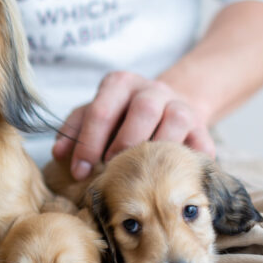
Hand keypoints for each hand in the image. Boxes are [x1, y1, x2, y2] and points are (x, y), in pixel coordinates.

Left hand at [52, 71, 214, 180]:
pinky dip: (189, 161)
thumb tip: (59, 153)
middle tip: (111, 170)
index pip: (102, 110)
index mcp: (120, 84)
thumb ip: (74, 130)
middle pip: (143, 109)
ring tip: (142, 173)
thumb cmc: (121, 117)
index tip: (79, 172)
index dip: (88, 143)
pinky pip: (202, 144)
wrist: (166, 108)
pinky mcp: (203, 128)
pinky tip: (173, 178)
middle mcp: (152, 89)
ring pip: (176, 118)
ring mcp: (181, 106)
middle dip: (124, 143)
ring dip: (158, 147)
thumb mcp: (94, 115)